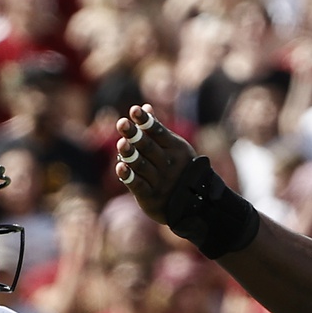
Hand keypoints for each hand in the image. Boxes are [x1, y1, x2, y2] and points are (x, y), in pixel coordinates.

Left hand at [114, 105, 199, 224]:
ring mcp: (161, 182)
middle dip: (135, 135)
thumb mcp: (174, 149)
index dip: (146, 121)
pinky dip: (129, 177)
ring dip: (131, 154)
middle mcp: (169, 165)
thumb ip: (157, 130)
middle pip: (149, 148)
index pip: (159, 132)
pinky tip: (119, 167)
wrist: (192, 205)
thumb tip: (144, 107)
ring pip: (143, 166)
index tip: (134, 110)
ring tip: (120, 143)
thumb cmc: (178, 169)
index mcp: (176, 149)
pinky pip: (139, 186)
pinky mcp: (151, 198)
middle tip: (121, 123)